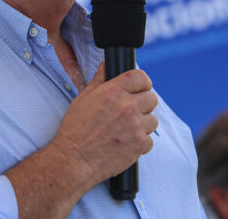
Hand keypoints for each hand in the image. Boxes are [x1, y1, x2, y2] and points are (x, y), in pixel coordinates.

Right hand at [50, 62, 158, 184]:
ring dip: (143, 123)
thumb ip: (99, 81)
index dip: (142, 82)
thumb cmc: (75, 129)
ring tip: (127, 129)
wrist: (74, 159)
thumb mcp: (83, 99)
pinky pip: (149, 140)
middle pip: (152, 98)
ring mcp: (135, 126)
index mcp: (113, 92)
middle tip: (132, 110)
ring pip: (153, 120)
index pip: (141, 77)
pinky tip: (126, 142)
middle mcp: (127, 107)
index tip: (140, 88)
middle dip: (143, 103)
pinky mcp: (139, 145)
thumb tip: (105, 67)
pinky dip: (140, 142)